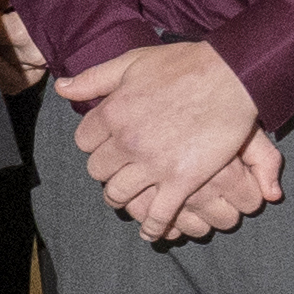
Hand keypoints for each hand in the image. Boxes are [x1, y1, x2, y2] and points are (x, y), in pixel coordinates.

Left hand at [55, 41, 267, 237]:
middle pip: (99, 171)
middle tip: (119, 171)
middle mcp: (127, 141)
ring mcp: (152, 164)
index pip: (84, 141)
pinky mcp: (180, 181)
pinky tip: (151, 232)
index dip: (94, 144)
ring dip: (122, 199)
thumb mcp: (132, 62)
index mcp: (112, 112)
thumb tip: (62, 88)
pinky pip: (157, 215)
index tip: (106, 145)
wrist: (230, 77)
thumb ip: (95, 79)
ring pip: (119, 195)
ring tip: (128, 199)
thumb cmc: (183, 65)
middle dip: (107, 171)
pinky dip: (152, 228)